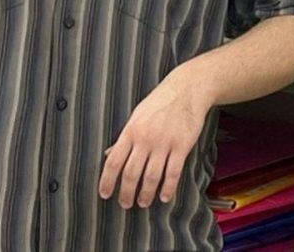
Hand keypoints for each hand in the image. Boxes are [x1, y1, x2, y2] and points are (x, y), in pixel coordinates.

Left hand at [99, 67, 212, 209]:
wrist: (188, 89)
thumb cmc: (160, 102)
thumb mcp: (136, 116)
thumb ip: (124, 138)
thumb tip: (109, 155)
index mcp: (130, 131)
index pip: (113, 162)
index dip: (107, 181)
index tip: (105, 194)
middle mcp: (145, 138)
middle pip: (131, 173)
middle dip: (126, 193)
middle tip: (125, 204)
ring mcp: (165, 142)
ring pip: (152, 176)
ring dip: (146, 193)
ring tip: (143, 203)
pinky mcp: (182, 145)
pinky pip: (173, 172)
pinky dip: (168, 187)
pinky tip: (164, 196)